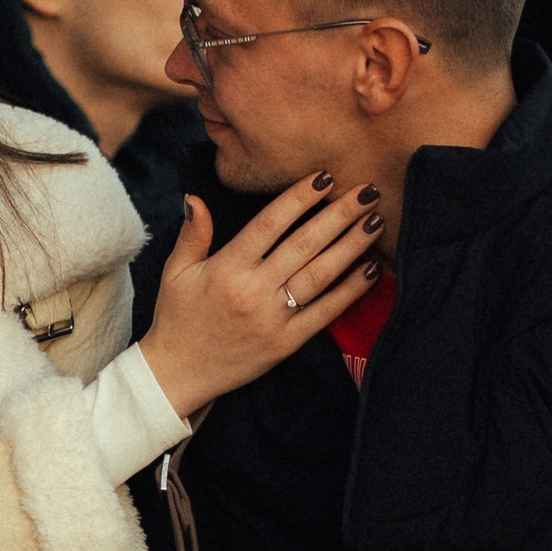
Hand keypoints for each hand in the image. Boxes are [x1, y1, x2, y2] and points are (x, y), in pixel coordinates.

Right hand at [137, 173, 381, 416]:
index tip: (323, 176)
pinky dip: (350, 291)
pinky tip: (371, 269)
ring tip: (375, 222)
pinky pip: (324, 313)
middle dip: (339, 214)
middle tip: (367, 190)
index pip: (269, 224)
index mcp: (227, 268)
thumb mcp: (176, 272)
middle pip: (304, 244)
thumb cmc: (177, 318)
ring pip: (319, 275)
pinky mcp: (286, 343)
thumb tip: (196, 197)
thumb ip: (192, 234)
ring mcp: (272, 319)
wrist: (177, 374)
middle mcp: (253, 291)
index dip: (299, 198)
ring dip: (351, 247)